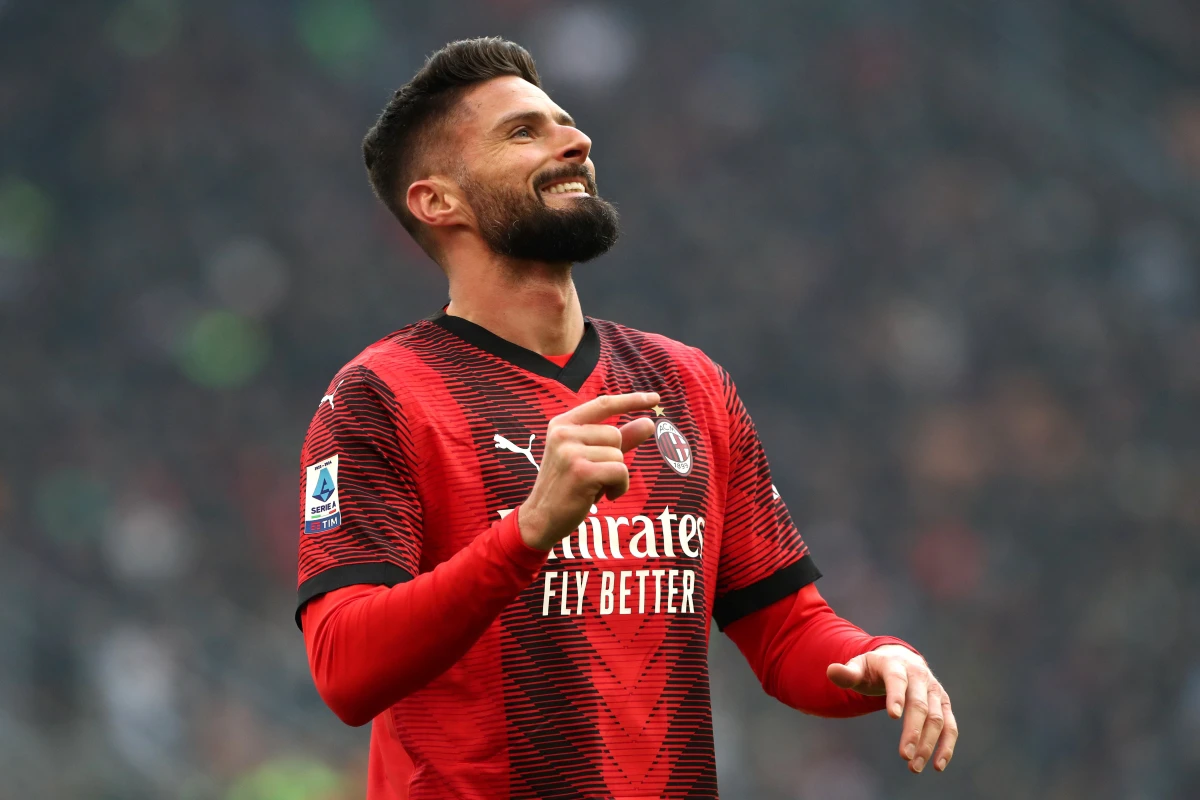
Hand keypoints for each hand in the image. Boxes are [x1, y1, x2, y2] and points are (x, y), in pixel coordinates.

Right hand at [518, 392, 659, 550]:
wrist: (541, 519)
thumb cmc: (569, 487)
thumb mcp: (592, 458)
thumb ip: (619, 439)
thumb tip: (649, 423)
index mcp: (563, 424)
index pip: (603, 404)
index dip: (632, 400)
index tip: (655, 398)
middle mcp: (563, 433)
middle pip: (615, 434)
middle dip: (615, 457)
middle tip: (595, 475)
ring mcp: (569, 452)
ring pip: (618, 454)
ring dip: (616, 475)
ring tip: (596, 487)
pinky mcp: (581, 471)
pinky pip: (620, 471)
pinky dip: (620, 486)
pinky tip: (604, 497)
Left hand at [827, 645, 957, 773]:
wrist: (900, 659)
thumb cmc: (874, 668)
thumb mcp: (858, 666)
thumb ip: (846, 673)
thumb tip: (831, 671)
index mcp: (896, 664)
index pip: (897, 680)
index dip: (895, 696)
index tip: (893, 716)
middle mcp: (919, 676)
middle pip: (919, 704)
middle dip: (913, 731)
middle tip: (904, 756)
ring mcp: (934, 690)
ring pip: (937, 718)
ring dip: (928, 743)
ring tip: (914, 766)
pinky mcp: (944, 704)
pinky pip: (950, 726)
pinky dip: (946, 745)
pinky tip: (937, 765)